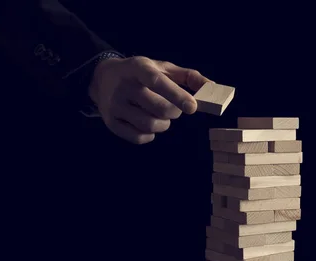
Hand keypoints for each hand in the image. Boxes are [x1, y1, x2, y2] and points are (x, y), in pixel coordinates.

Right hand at [88, 56, 210, 143]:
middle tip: (173, 109)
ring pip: (149, 125)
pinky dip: (150, 135)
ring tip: (161, 116)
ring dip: (163, 125)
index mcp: (138, 68)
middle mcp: (123, 86)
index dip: (177, 95)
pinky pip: (138, 137)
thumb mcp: (163, 67)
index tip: (193, 107)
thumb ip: (189, 76)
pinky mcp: (111, 122)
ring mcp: (115, 105)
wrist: (103, 78)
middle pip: (158, 109)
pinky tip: (148, 124)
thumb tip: (212, 87)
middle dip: (173, 112)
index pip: (157, 82)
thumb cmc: (141, 74)